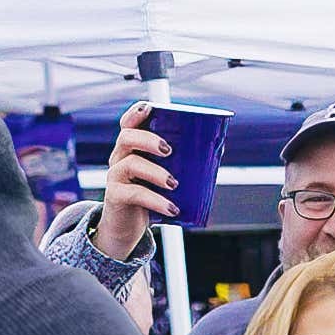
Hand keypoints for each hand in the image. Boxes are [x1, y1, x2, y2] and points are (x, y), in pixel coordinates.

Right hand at [92, 102, 178, 260]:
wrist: (128, 227)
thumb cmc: (151, 197)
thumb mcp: (163, 177)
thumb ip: (183, 164)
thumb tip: (219, 149)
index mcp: (132, 148)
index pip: (128, 124)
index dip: (135, 113)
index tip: (149, 108)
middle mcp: (120, 158)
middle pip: (127, 137)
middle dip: (149, 139)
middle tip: (169, 150)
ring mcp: (116, 177)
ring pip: (130, 164)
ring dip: (155, 172)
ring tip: (174, 183)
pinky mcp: (116, 197)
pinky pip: (134, 194)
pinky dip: (156, 201)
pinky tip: (172, 208)